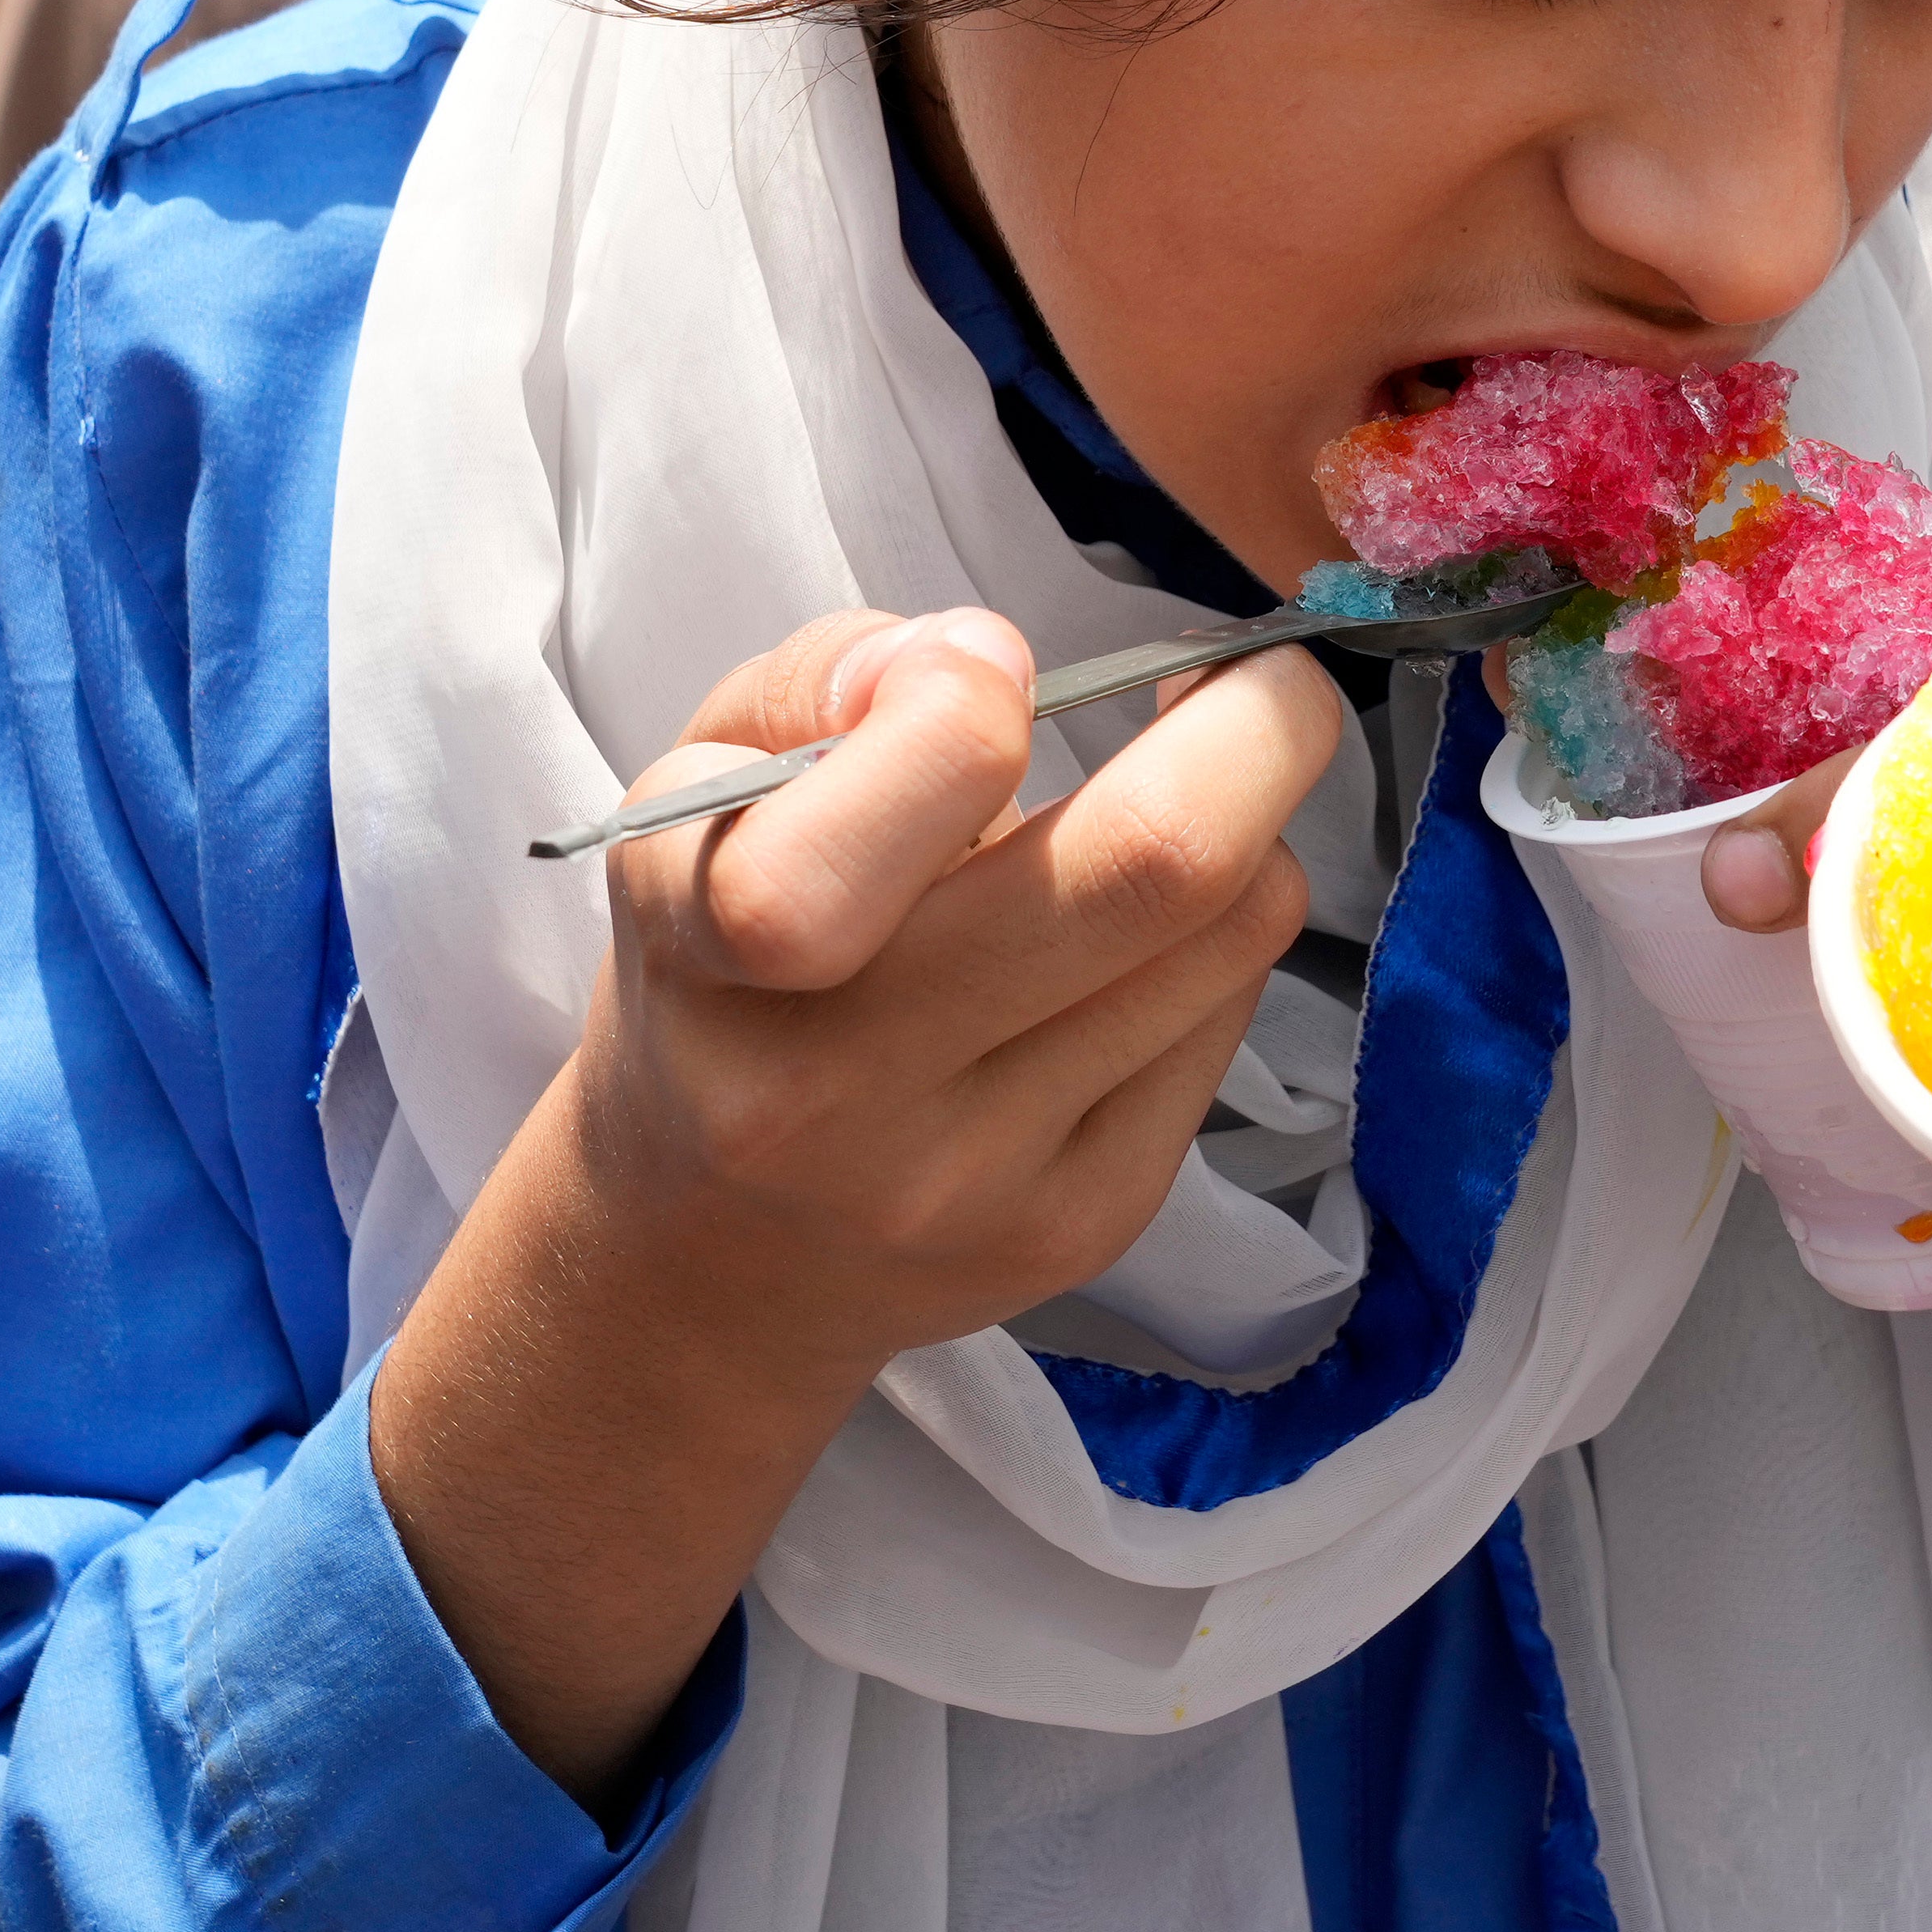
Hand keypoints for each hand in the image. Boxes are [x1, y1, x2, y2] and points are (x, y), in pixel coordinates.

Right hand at [376, 608, 1344, 1792]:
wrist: (678, 1262)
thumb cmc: (699, 965)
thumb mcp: (686, 790)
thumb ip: (826, 685)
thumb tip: (1000, 669)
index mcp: (729, 952)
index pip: (909, 792)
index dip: (982, 699)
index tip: (998, 679)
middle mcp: (852, 1091)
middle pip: (1158, 875)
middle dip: (1248, 747)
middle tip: (1253, 687)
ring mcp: (985, 1185)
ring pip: (1227, 951)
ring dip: (1239, 852)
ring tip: (1171, 820)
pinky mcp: (1077, 1238)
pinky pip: (1217, 1049)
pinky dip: (1210, 969)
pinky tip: (1123, 965)